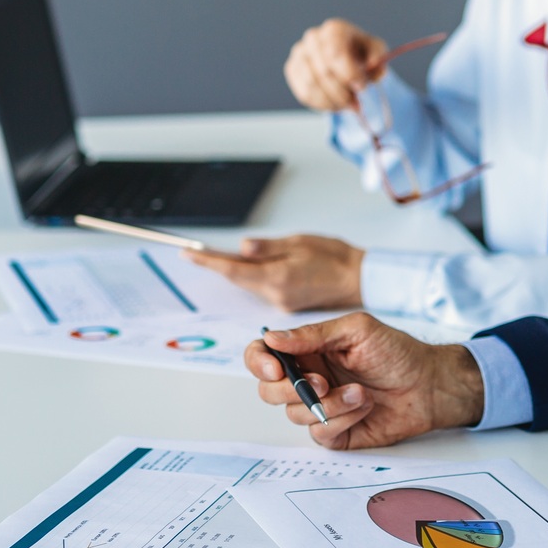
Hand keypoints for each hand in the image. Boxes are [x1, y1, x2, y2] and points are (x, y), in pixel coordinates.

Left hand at [185, 235, 363, 311]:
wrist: (359, 279)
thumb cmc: (335, 257)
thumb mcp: (300, 242)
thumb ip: (269, 248)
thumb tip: (243, 248)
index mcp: (278, 277)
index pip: (233, 269)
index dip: (209, 262)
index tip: (189, 254)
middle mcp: (276, 294)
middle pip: (238, 278)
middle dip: (218, 265)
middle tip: (198, 253)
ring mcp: (281, 303)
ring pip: (249, 284)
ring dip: (235, 271)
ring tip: (221, 256)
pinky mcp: (287, 305)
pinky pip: (261, 288)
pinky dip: (252, 277)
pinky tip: (251, 266)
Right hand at [245, 314, 483, 448]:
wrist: (430, 385)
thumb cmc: (397, 352)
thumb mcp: (356, 330)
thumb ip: (313, 334)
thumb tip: (273, 338)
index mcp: (307, 350)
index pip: (263, 355)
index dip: (259, 362)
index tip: (276, 368)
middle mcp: (308, 378)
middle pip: (268, 390)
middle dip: (291, 389)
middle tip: (322, 381)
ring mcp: (320, 407)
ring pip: (294, 414)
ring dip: (328, 404)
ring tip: (360, 392)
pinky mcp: (335, 431)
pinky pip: (319, 433)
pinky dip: (341, 420)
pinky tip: (363, 407)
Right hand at [284, 18, 388, 112]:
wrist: (344, 57)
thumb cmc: (361, 53)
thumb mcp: (376, 51)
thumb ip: (378, 57)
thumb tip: (374, 66)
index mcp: (334, 30)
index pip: (335, 53)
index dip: (348, 74)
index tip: (361, 87)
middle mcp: (313, 37)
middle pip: (323, 72)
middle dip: (342, 92)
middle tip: (356, 104)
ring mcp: (299, 53)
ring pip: (312, 85)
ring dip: (332, 100)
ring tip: (348, 105)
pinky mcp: (292, 69)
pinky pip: (304, 93)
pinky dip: (322, 104)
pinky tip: (335, 104)